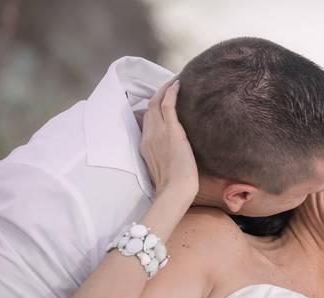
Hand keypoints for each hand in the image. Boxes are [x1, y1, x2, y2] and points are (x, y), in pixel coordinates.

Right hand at [140, 79, 199, 199]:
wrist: (175, 190)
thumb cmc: (174, 186)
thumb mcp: (163, 169)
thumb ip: (165, 158)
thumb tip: (175, 156)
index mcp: (145, 145)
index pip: (146, 121)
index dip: (152, 109)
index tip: (160, 103)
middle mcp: (148, 135)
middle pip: (148, 108)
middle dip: (157, 95)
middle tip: (168, 86)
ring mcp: (158, 132)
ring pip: (156, 102)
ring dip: (164, 89)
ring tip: (174, 81)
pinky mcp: (171, 130)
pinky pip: (167, 105)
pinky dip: (171, 92)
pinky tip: (178, 83)